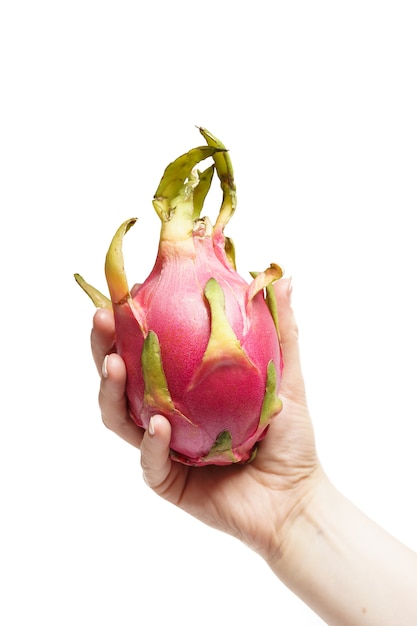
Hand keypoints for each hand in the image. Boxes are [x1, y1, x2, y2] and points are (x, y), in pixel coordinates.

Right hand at [91, 278, 320, 560]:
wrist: (295, 497)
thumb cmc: (289, 436)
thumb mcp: (286, 377)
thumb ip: (282, 331)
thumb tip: (282, 277)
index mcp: (183, 387)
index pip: (146, 350)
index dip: (128, 322)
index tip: (124, 291)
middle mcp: (165, 412)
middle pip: (120, 378)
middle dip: (102, 347)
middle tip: (102, 319)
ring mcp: (161, 447)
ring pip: (120, 417)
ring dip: (110, 390)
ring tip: (113, 365)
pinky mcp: (166, 479)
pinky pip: (150, 461)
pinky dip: (151, 443)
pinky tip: (159, 425)